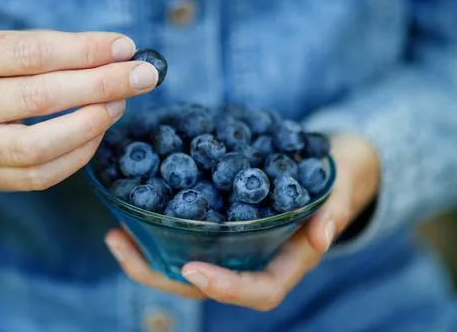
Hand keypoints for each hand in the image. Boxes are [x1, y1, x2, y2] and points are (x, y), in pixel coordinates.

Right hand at [0, 29, 157, 205]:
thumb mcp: (10, 48)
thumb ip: (61, 50)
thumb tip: (123, 55)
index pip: (32, 52)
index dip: (85, 51)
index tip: (127, 48)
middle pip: (39, 97)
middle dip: (101, 85)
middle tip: (142, 77)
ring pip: (38, 144)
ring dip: (91, 123)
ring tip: (119, 104)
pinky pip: (41, 174)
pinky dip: (79, 153)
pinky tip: (99, 131)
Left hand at [105, 133, 380, 308]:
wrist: (329, 164)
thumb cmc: (338, 176)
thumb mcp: (341, 187)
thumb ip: (335, 208)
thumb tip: (325, 234)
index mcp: (286, 263)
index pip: (257, 291)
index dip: (225, 288)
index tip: (193, 270)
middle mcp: (254, 261)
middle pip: (206, 286)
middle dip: (162, 275)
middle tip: (122, 245)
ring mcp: (234, 248)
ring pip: (187, 267)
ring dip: (148, 257)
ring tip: (114, 234)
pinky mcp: (220, 228)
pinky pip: (186, 239)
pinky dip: (157, 231)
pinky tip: (131, 212)